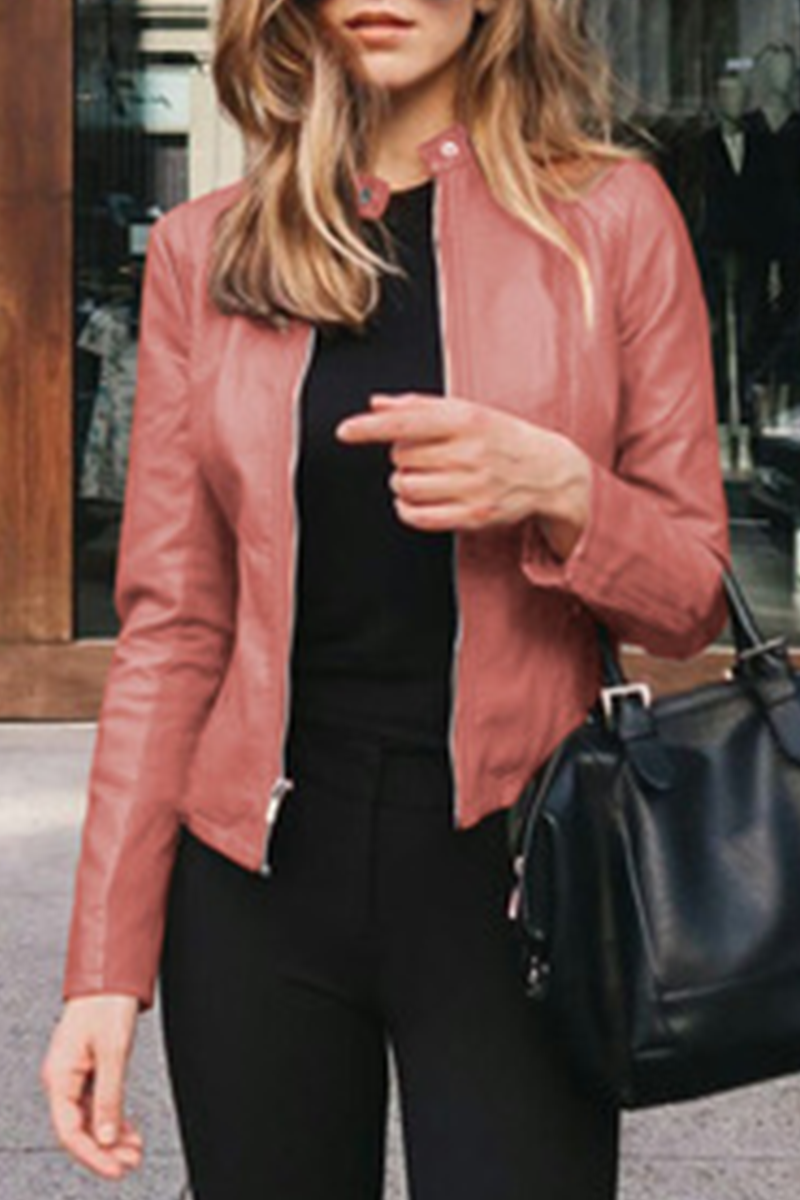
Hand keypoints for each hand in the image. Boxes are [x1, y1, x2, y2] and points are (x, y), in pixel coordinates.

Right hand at [40, 993, 143, 1178]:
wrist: (109, 976)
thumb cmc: (105, 1004)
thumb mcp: (112, 1052)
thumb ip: (110, 1096)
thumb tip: (106, 1137)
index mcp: (59, 1076)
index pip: (70, 1131)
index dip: (92, 1155)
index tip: (115, 1169)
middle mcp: (63, 1079)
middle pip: (79, 1129)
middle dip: (105, 1150)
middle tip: (130, 1163)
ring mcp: (74, 1075)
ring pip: (90, 1118)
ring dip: (111, 1137)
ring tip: (133, 1151)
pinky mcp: (88, 1069)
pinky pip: (96, 1104)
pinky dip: (113, 1119)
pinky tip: (127, 1131)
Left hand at [335, 392, 590, 549]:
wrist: (549, 471)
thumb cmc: (501, 437)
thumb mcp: (468, 411)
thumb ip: (420, 406)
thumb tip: (376, 404)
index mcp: (467, 420)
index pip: (407, 423)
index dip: (370, 428)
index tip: (343, 431)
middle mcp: (471, 453)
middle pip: (401, 457)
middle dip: (401, 456)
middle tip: (424, 456)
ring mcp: (474, 487)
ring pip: (406, 487)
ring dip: (404, 483)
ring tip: (425, 477)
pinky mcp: (474, 516)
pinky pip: (419, 516)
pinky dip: (407, 509)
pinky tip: (416, 501)